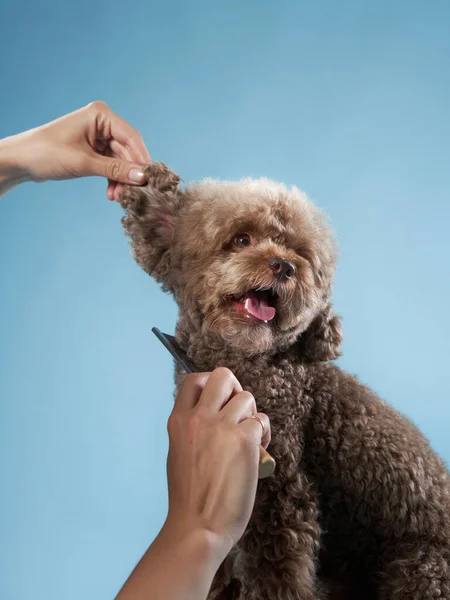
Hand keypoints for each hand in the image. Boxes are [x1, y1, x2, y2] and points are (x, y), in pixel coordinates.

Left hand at [0, 101, 150, 200]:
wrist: (21, 161)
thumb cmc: (46, 153)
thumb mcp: (84, 163)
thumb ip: (115, 169)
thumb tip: (142, 177)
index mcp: (100, 114)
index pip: (131, 137)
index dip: (142, 160)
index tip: (149, 181)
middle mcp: (102, 122)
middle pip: (128, 151)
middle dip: (129, 174)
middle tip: (132, 195)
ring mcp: (99, 136)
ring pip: (121, 161)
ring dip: (121, 180)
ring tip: (118, 198)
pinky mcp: (94, 150)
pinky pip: (112, 165)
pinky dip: (113, 180)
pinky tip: (111, 194)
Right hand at [164, 367, 270, 557]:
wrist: (198, 525)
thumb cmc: (189, 497)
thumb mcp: (179, 451)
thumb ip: (193, 428)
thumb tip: (214, 414)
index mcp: (178, 421)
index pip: (194, 380)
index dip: (211, 385)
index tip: (219, 402)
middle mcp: (199, 417)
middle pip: (223, 375)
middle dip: (235, 390)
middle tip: (237, 414)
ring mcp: (222, 426)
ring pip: (247, 398)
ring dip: (252, 415)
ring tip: (250, 438)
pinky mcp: (244, 440)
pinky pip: (261, 422)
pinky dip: (264, 435)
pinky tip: (259, 453)